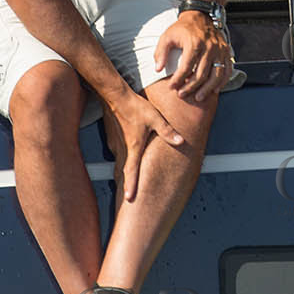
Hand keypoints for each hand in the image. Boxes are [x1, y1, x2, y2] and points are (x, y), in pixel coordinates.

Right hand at [102, 86, 185, 201]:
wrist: (115, 95)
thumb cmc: (135, 107)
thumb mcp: (155, 118)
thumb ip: (167, 132)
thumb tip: (181, 142)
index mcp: (134, 146)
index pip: (131, 171)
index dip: (130, 185)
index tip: (129, 198)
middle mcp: (123, 147)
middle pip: (124, 170)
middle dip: (126, 183)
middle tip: (128, 196)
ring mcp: (116, 143)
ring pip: (121, 160)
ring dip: (124, 170)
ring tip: (129, 178)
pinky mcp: (112, 137)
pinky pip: (118, 151)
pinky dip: (123, 156)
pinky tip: (129, 153)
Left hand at [155, 10, 232, 101]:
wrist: (201, 16)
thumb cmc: (182, 28)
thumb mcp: (167, 36)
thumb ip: (161, 52)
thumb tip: (158, 69)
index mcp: (194, 43)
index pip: (186, 67)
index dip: (178, 79)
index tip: (172, 87)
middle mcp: (209, 47)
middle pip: (201, 74)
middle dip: (191, 87)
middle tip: (182, 95)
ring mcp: (219, 50)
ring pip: (216, 75)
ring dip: (207, 89)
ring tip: (199, 97)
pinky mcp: (226, 52)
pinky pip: (227, 70)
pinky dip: (222, 82)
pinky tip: (215, 89)